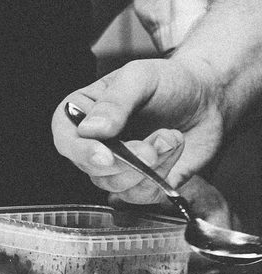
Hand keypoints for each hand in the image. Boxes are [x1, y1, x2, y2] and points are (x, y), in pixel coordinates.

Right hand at [52, 57, 225, 205]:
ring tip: (169, 138)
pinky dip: (162, 176)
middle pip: (91, 167)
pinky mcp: (142, 182)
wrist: (207, 98)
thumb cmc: (168, 81)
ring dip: (149, 167)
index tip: (106, 155)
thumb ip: (114, 102)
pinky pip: (142, 195)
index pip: (65, 137)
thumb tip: (89, 130)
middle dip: (127, 162)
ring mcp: (119, 164)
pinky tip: (173, 148)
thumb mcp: (139, 78)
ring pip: (116, 185)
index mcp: (84, 110)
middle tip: (153, 145)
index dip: (80, 150)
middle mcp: (96, 141)